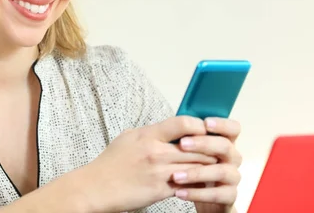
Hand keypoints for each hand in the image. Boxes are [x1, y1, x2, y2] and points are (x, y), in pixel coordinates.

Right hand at [80, 116, 218, 212]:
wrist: (96, 187)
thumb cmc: (110, 163)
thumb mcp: (128, 137)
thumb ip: (150, 132)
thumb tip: (169, 129)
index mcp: (147, 134)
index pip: (183, 123)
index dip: (199, 126)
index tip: (204, 130)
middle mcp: (155, 151)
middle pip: (197, 147)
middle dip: (210, 149)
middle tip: (218, 150)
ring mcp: (159, 172)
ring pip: (196, 167)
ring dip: (207, 167)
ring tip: (213, 167)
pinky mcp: (160, 190)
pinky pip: (187, 185)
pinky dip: (196, 183)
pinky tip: (200, 182)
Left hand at [171, 117, 241, 211]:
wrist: (197, 195)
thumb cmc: (192, 166)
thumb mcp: (189, 150)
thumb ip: (187, 136)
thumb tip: (174, 123)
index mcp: (224, 141)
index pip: (232, 128)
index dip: (222, 124)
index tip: (205, 123)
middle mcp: (232, 157)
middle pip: (225, 146)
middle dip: (203, 144)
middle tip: (182, 144)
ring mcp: (233, 177)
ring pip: (221, 171)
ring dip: (197, 173)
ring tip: (175, 176)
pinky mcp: (229, 196)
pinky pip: (217, 195)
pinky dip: (197, 194)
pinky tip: (179, 193)